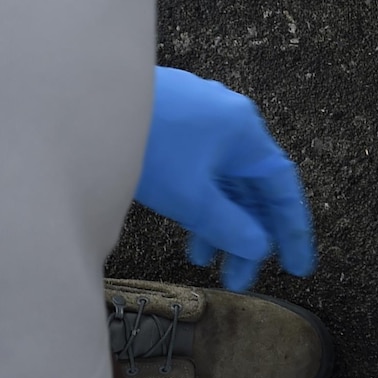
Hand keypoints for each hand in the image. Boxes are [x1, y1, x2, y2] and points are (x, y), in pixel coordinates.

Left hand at [135, 68, 314, 291]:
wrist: (81, 101)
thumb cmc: (144, 143)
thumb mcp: (192, 198)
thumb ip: (230, 228)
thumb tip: (258, 248)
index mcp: (244, 131)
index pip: (282, 187)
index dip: (292, 232)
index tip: (296, 267)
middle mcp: (228, 120)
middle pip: (250, 186)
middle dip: (247, 235)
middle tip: (240, 277)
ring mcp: (198, 118)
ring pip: (221, 179)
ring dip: (218, 221)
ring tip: (202, 259)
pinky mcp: (171, 121)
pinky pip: (199, 168)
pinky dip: (198, 200)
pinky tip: (183, 224)